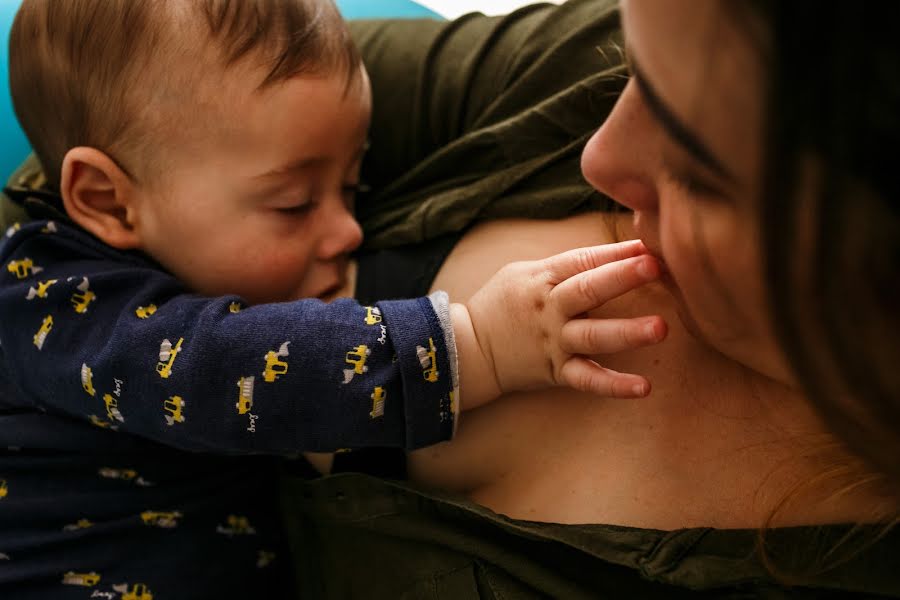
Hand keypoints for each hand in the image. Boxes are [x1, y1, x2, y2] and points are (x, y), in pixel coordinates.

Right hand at [453, 239, 666, 407]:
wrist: (469, 349)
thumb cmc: (505, 304)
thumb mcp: (526, 273)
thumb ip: (566, 266)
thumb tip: (618, 253)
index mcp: (543, 279)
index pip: (582, 261)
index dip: (615, 251)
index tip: (648, 242)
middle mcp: (550, 310)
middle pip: (587, 290)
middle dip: (621, 277)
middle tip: (654, 266)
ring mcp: (554, 342)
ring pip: (592, 336)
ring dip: (626, 332)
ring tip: (660, 328)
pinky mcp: (556, 372)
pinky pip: (587, 380)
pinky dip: (614, 385)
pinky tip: (643, 387)